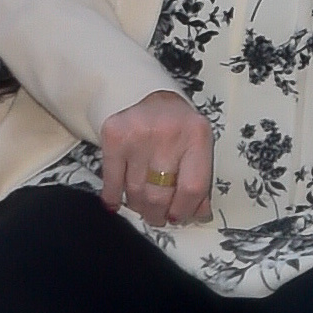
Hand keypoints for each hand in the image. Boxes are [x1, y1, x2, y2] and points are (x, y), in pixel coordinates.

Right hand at [100, 90, 212, 226]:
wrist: (148, 94)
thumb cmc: (177, 127)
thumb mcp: (197, 147)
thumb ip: (200, 180)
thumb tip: (198, 215)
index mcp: (197, 135)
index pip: (192, 188)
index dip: (184, 210)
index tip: (178, 217)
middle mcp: (168, 133)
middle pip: (160, 193)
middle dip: (158, 214)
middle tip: (157, 218)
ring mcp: (138, 134)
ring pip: (136, 191)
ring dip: (139, 207)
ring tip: (142, 208)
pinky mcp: (114, 136)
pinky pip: (112, 179)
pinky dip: (114, 197)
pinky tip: (116, 203)